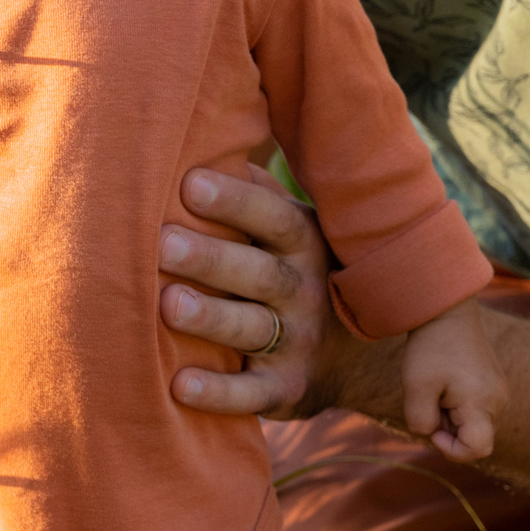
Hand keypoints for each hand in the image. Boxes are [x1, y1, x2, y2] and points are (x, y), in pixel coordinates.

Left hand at [157, 163, 362, 418]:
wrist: (366, 359)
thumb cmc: (304, 272)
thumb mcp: (298, 230)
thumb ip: (257, 193)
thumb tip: (205, 135)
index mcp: (305, 242)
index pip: (273, 218)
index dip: (235, 202)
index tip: (190, 184)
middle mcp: (304, 290)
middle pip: (258, 272)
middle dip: (211, 258)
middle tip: (162, 244)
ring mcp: (298, 342)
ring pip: (252, 328)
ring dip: (211, 317)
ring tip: (168, 304)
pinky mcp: (286, 390)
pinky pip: (251, 395)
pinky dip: (218, 394)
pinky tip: (179, 386)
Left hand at [398, 298, 504, 461]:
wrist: (448, 313)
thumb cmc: (431, 348)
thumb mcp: (414, 386)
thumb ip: (420, 420)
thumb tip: (432, 433)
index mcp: (482, 403)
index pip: (478, 449)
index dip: (452, 450)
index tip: (433, 428)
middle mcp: (498, 402)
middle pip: (474, 438)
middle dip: (448, 429)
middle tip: (431, 398)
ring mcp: (500, 393)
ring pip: (474, 425)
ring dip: (452, 417)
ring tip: (439, 388)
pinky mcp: (495, 385)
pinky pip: (476, 410)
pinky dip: (458, 405)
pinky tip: (447, 383)